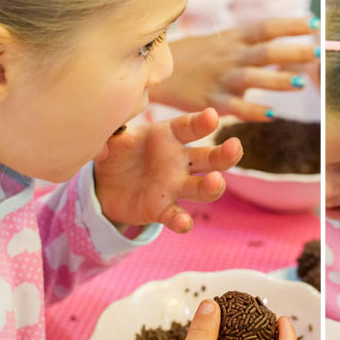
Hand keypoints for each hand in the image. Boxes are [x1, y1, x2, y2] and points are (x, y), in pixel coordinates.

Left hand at [94, 108, 242, 233]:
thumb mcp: (112, 136)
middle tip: (235, 146)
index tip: (212, 116)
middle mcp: (179, 160)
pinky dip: (180, 221)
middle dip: (225, 154)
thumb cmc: (117, 150)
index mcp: (168, 135)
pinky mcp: (162, 209)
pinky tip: (183, 223)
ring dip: (213, 186)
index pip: (190, 127)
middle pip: (210, 157)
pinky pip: (176, 216)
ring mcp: (174, 186)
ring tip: (216, 182)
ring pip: (202, 188)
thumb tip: (104, 137)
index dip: (202, 122)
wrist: (104, 183)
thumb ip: (110, 131)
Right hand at [151, 17, 319, 121]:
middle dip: (292, 51)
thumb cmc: (195, 58)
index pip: (265, 27)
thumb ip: (252, 45)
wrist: (154, 72)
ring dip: (276, 80)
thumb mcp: (222, 43)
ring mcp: (220, 78)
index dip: (290, 25)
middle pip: (264, 51)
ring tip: (300, 83)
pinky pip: (234, 106)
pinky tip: (271, 115)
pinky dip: (252, 110)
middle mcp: (229, 56)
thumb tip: (290, 48)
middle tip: (318, 52)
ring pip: (251, 77)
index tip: (315, 24)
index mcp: (233, 39)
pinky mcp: (210, 100)